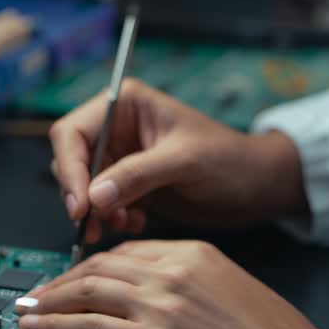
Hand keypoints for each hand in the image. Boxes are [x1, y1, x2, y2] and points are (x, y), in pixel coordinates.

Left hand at [18, 240, 328, 328]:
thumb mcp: (231, 293)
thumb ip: (189, 287)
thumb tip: (151, 301)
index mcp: (196, 255)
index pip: (128, 251)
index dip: (91, 264)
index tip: (73, 277)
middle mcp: (174, 271)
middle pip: (100, 266)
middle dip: (62, 280)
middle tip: (38, 293)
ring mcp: (161, 305)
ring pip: (87, 291)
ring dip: (49, 301)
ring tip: (27, 310)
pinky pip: (88, 327)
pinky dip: (54, 326)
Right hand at [49, 78, 306, 242]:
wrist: (257, 186)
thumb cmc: (231, 159)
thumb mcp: (185, 162)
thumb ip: (138, 175)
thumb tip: (94, 195)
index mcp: (127, 105)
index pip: (72, 132)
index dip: (70, 168)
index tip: (80, 204)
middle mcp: (118, 129)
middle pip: (72, 162)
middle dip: (80, 194)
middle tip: (92, 223)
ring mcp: (123, 159)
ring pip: (84, 188)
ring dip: (95, 211)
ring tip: (120, 224)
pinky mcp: (130, 186)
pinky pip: (102, 205)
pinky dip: (111, 219)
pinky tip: (135, 223)